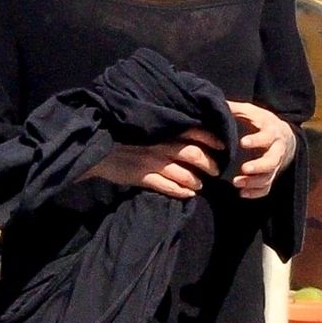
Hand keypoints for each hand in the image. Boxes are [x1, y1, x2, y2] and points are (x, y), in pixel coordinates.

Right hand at [89, 131, 223, 199]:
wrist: (98, 149)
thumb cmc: (124, 136)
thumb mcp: (147, 128)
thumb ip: (166, 131)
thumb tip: (191, 134)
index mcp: (163, 130)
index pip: (194, 131)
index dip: (212, 139)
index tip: (223, 147)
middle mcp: (160, 145)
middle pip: (194, 154)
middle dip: (210, 164)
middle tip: (216, 170)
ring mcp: (151, 162)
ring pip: (184, 174)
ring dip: (196, 181)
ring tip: (200, 185)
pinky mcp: (142, 177)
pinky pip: (167, 187)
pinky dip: (181, 191)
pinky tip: (188, 194)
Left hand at [228, 101, 295, 199]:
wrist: (284, 136)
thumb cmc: (262, 122)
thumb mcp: (252, 112)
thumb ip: (236, 109)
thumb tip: (217, 103)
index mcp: (271, 132)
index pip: (267, 137)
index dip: (257, 140)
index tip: (243, 142)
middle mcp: (276, 150)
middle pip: (272, 161)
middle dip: (258, 166)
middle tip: (243, 169)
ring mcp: (275, 165)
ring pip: (268, 177)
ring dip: (253, 182)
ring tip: (237, 183)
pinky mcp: (271, 175)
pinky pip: (267, 187)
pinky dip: (256, 193)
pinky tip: (242, 193)